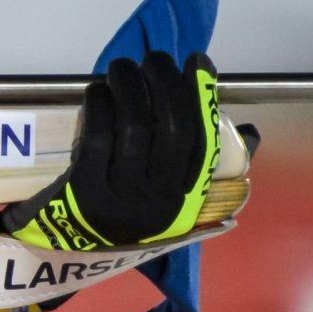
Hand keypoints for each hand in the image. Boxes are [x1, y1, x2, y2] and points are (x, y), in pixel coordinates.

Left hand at [0, 51, 220, 248]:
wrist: (62, 252)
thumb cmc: (120, 214)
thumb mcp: (165, 201)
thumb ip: (201, 169)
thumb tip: (249, 131)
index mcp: (182, 203)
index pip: (203, 142)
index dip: (204, 98)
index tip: (198, 63)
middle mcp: (157, 203)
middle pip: (174, 129)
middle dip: (167, 82)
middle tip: (154, 59)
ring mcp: (121, 199)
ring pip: (135, 127)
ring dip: (130, 85)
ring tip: (122, 68)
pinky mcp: (83, 193)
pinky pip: (97, 137)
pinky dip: (100, 105)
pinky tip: (98, 91)